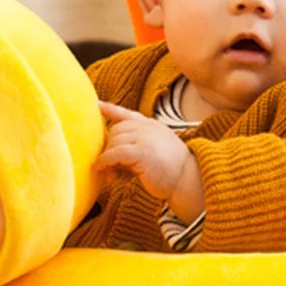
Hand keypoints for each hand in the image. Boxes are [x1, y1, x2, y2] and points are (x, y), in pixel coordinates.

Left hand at [96, 102, 204, 222]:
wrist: (188, 180)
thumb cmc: (172, 172)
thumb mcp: (155, 151)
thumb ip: (137, 146)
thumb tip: (113, 156)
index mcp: (152, 126)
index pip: (127, 114)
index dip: (110, 109)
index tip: (96, 104)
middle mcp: (147, 128)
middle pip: (115, 130)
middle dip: (108, 148)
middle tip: (107, 167)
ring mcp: (145, 137)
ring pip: (113, 141)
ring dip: (106, 158)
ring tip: (109, 174)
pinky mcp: (141, 151)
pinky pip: (115, 153)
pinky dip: (105, 161)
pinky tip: (102, 170)